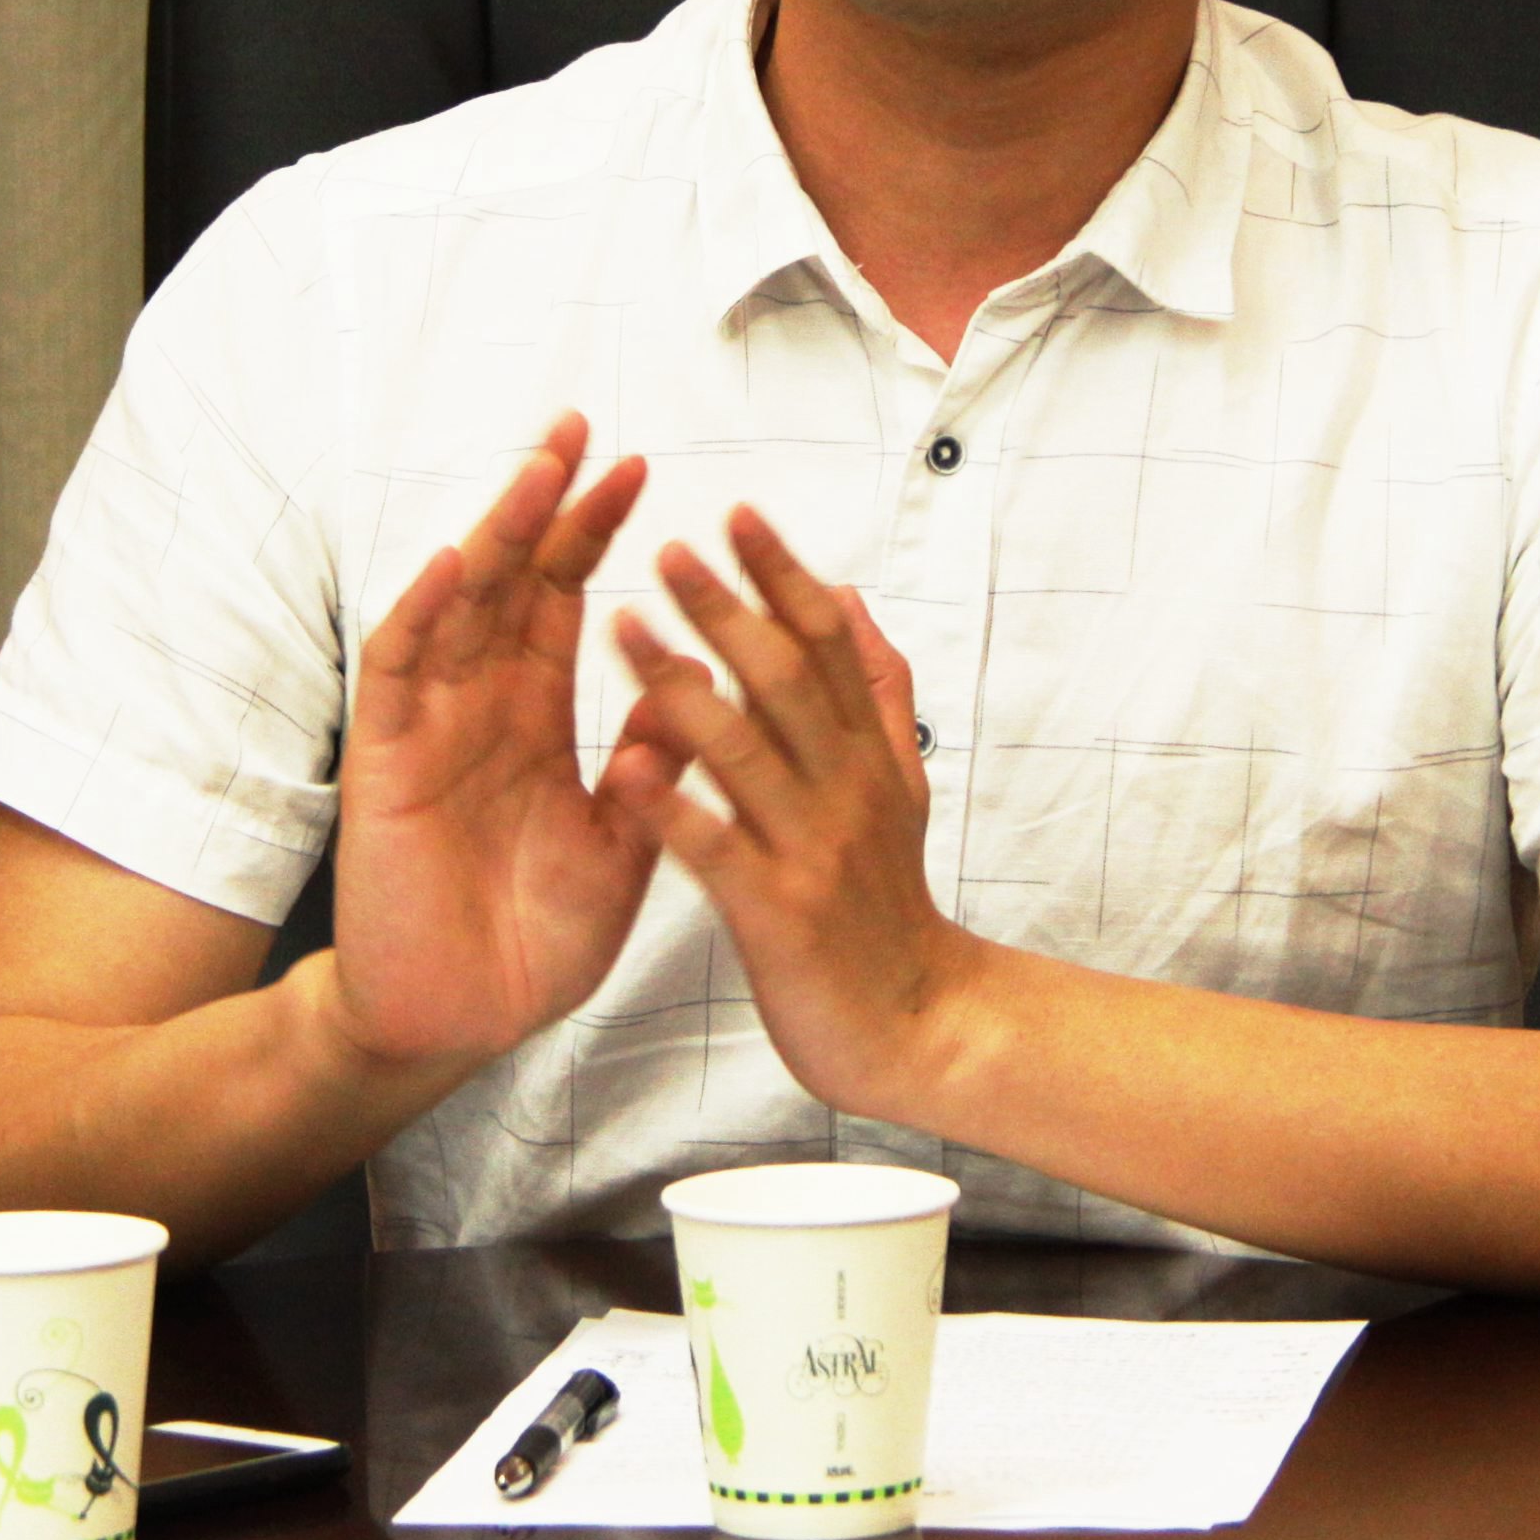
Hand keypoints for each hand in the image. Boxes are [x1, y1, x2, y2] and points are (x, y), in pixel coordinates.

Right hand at [324, 415, 665, 1072]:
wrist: (464, 1021)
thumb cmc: (534, 939)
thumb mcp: (620, 844)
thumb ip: (653, 769)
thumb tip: (699, 689)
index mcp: (536, 717)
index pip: (565, 600)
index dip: (593, 533)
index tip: (640, 469)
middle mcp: (481, 707)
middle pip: (510, 581)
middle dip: (542, 503)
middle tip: (579, 429)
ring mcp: (431, 728)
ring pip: (458, 606)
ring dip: (494, 535)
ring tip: (536, 470)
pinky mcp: (387, 764)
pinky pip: (399, 674)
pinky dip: (424, 614)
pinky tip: (457, 563)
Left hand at [604, 506, 984, 1118]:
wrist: (917, 1026)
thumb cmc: (887, 905)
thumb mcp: (901, 785)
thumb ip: (876, 691)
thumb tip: (850, 597)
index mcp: (868, 756)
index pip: (831, 644)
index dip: (784, 575)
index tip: (737, 513)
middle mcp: (846, 789)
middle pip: (789, 680)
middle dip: (727, 609)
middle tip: (667, 548)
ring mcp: (814, 850)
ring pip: (747, 752)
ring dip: (682, 685)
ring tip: (622, 628)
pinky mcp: (778, 914)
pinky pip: (718, 851)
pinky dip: (674, 806)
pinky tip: (626, 767)